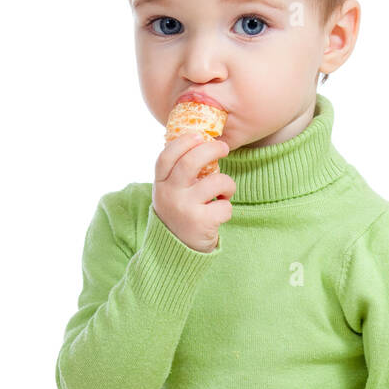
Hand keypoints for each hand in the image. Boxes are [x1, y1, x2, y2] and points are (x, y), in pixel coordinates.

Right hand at [152, 131, 235, 252]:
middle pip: (191, 162)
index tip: (199, 135)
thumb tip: (201, 141)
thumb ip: (178, 172)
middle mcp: (169, 195)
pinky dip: (227, 208)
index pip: (167, 156)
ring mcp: (185, 208)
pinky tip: (218, 213)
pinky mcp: (201, 222)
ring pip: (217, 181)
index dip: (183, 142)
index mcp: (160, 184)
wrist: (175, 252)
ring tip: (224, 193)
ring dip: (228, 185)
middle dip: (212, 149)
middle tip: (224, 148)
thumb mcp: (170, 192)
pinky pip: (225, 205)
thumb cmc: (179, 214)